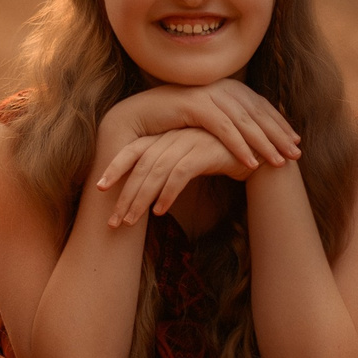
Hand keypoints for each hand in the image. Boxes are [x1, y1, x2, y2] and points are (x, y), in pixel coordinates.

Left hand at [94, 128, 249, 227]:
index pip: (133, 150)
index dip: (115, 168)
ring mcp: (189, 141)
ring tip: (131, 221)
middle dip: (125, 195)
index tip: (98, 188)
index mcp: (167, 136)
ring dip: (141, 199)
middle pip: (140, 166)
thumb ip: (169, 168)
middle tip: (114, 221)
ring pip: (156, 172)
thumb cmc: (222, 159)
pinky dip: (167, 193)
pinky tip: (160, 211)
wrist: (260, 153)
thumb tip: (147, 194)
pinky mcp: (205, 151)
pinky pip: (179, 174)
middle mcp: (174, 136)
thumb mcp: (191, 160)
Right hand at [100, 82, 298, 173]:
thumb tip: (255, 134)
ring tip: (279, 163)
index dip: (280, 124)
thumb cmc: (174, 122)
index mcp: (229, 87)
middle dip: (279, 136)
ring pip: (245, 122)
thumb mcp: (208, 120)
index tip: (296, 142)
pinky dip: (239, 146)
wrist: (138, 117)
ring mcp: (209, 94)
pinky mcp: (196, 105)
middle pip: (258, 114)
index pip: (262, 107)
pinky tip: (251, 162)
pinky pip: (224, 129)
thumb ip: (230, 121)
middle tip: (296, 155)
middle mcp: (222, 87)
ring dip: (264, 144)